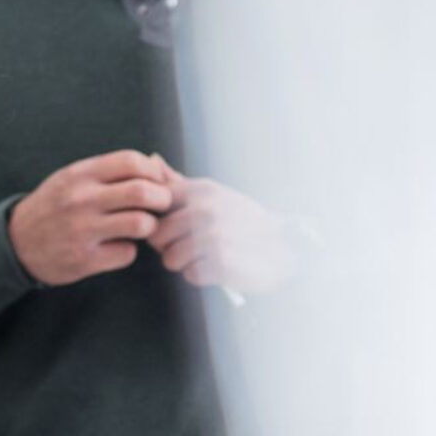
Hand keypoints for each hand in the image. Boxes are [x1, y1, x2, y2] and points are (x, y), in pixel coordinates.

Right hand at [7, 151, 174, 285]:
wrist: (16, 242)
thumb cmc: (55, 206)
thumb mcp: (73, 178)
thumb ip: (110, 171)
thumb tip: (158, 167)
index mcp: (79, 174)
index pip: (132, 162)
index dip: (153, 172)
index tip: (155, 183)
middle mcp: (80, 200)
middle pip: (143, 192)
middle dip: (162, 199)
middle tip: (160, 206)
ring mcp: (81, 230)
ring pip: (141, 224)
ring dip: (149, 227)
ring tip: (140, 227)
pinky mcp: (84, 259)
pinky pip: (127, 253)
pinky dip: (128, 251)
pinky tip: (115, 247)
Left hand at [147, 161, 299, 294]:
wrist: (283, 247)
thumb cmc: (240, 221)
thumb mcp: (211, 195)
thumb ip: (178, 182)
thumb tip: (151, 160)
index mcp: (200, 190)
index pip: (153, 206)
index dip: (157, 221)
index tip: (173, 225)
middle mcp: (205, 209)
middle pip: (156, 237)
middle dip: (167, 247)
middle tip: (190, 246)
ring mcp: (213, 235)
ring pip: (169, 259)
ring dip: (184, 263)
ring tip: (205, 256)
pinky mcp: (222, 262)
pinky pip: (190, 275)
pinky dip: (201, 276)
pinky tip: (217, 267)